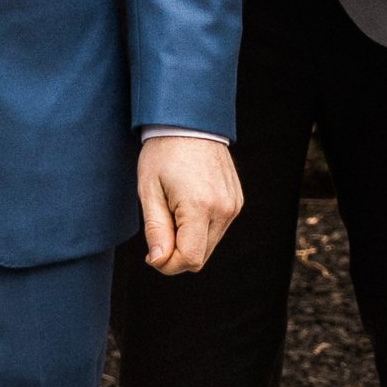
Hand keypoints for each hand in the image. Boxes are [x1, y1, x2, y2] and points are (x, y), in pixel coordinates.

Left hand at [138, 131, 240, 274]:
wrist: (189, 122)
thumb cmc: (163, 153)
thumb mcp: (149, 190)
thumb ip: (156, 229)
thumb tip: (159, 261)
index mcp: (200, 206)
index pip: (190, 259)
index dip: (168, 265)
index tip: (152, 254)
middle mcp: (224, 209)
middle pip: (200, 257)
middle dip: (177, 252)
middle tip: (160, 225)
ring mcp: (233, 205)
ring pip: (209, 245)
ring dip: (189, 239)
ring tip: (174, 209)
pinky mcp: (236, 201)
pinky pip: (217, 229)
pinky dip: (200, 227)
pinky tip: (188, 202)